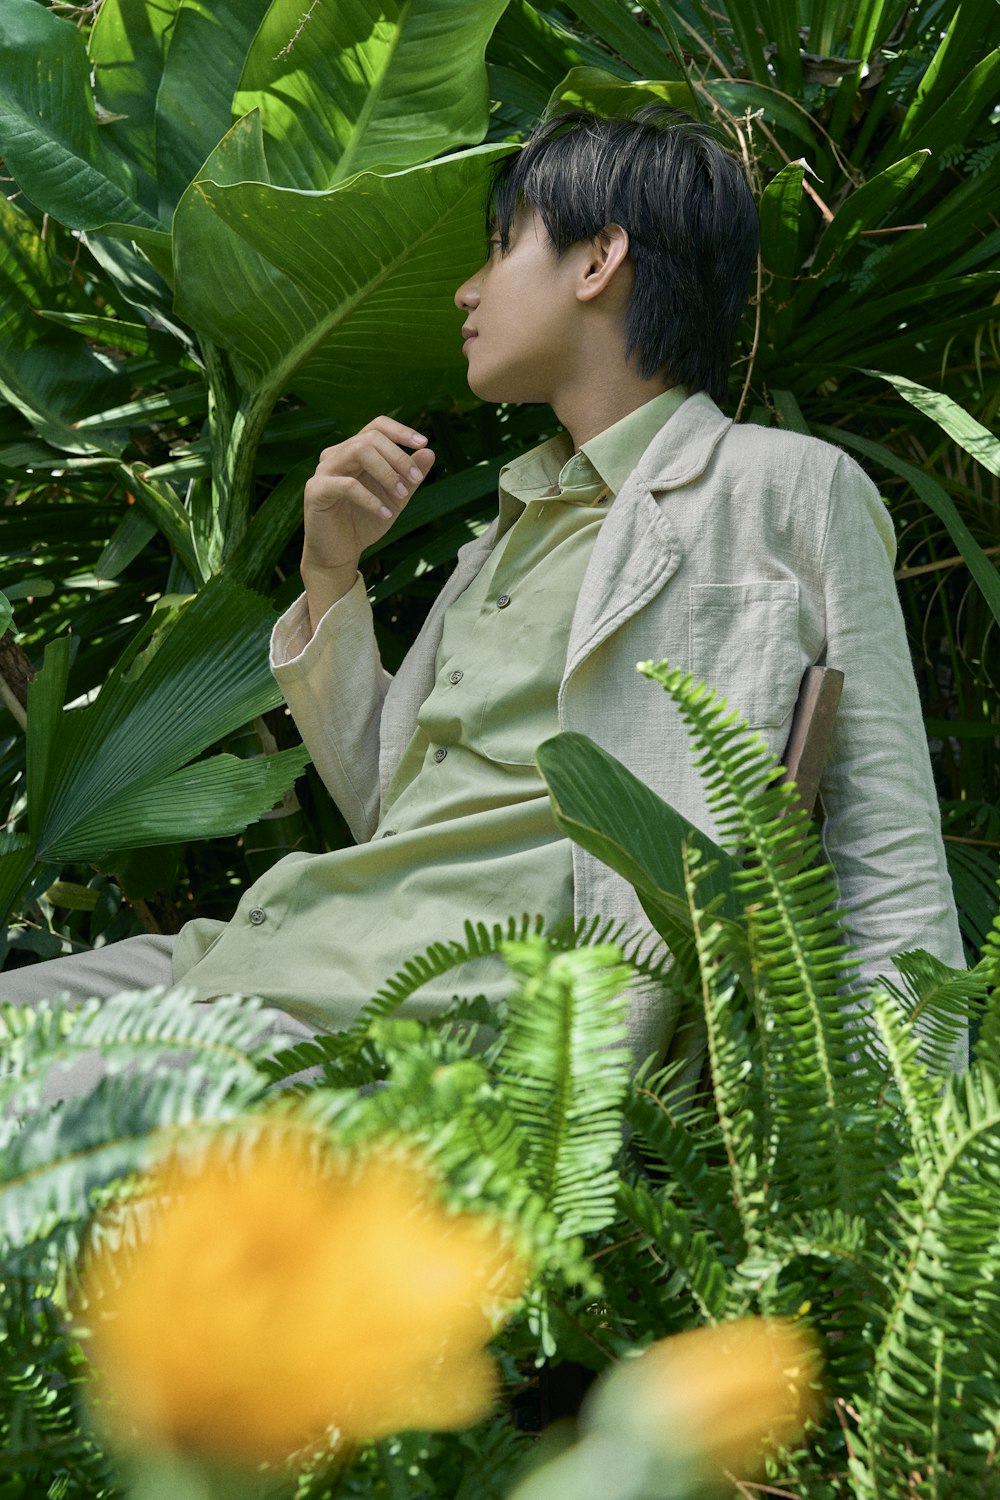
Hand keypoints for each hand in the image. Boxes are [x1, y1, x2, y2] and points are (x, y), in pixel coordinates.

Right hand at [300, 416, 434, 630]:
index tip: (423, 442)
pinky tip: (385, 513)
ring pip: (358, 451)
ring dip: (387, 472)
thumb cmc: (364, 523)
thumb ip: (410, 476)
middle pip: (370, 438)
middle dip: (398, 457)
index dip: (400, 430)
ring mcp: (324, 470)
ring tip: (403, 495)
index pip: (377, 426)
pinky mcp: (316, 491)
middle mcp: (337, 455)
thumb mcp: (395, 498)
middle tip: (415, 479)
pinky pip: (347, 485)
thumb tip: (429, 451)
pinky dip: (370, 499)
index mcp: (354, 452)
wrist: (338, 554)